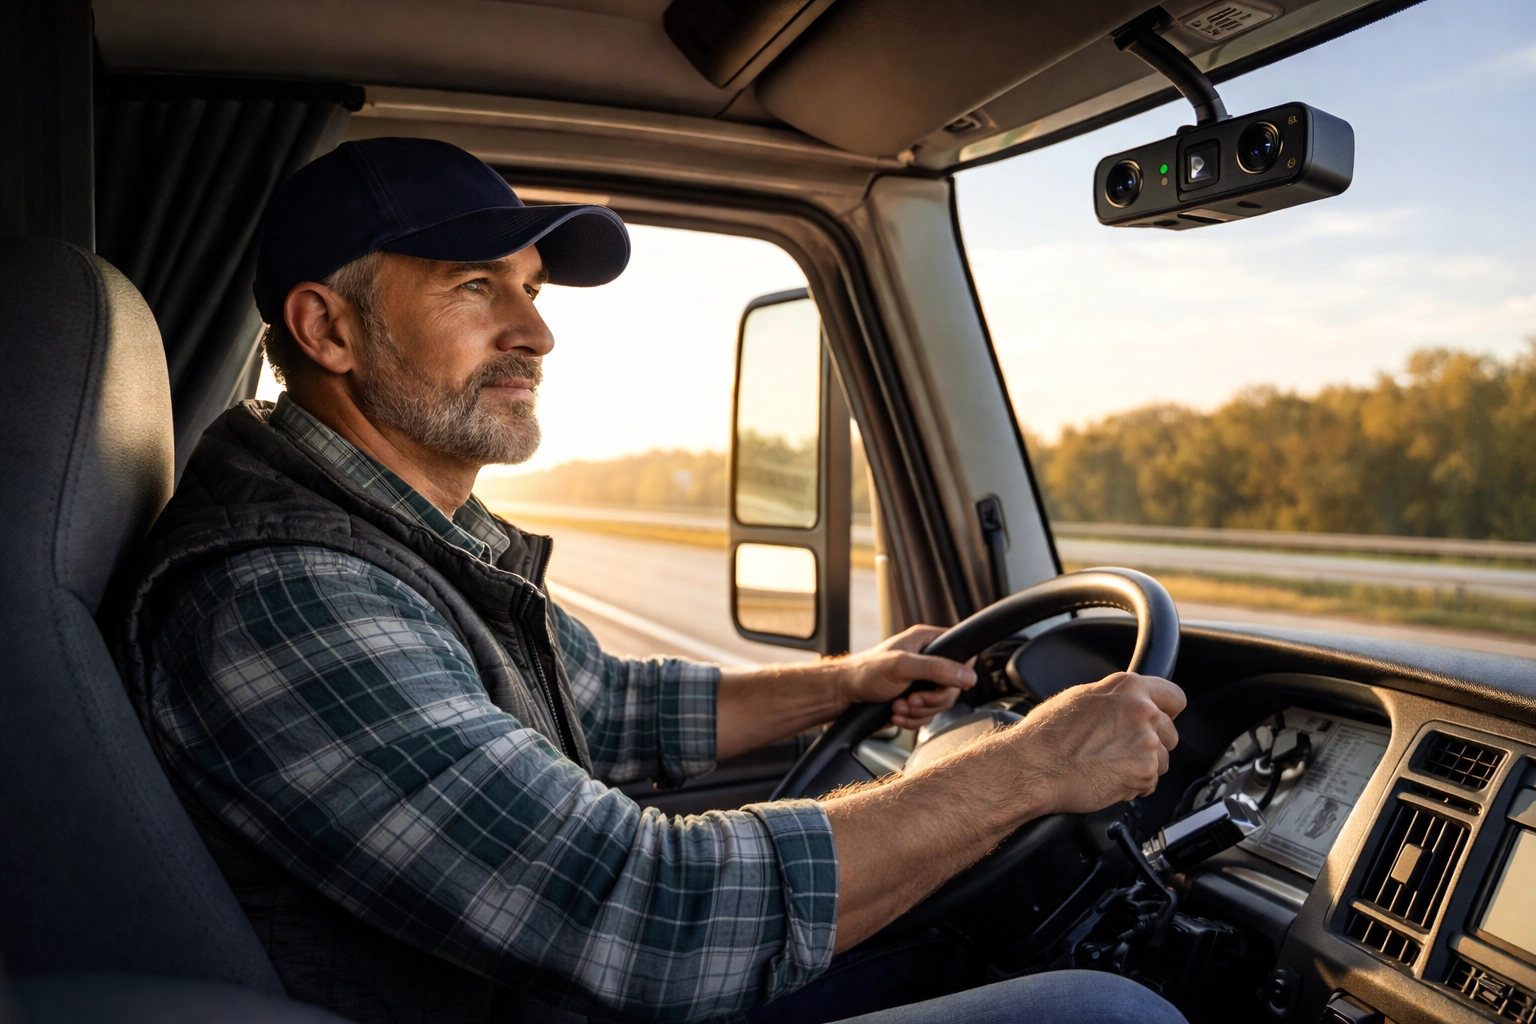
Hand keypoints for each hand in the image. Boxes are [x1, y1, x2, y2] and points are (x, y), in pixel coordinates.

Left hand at [837, 625, 976, 729]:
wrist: (845, 695)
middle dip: (931, 700)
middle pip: (952, 687)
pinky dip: (912, 719)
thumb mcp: (902, 666)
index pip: (961, 653)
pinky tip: (896, 713)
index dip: (960, 672)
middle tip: (912, 699)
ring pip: (940, 705)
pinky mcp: (915, 700)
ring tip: (899, 706)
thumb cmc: (866, 672)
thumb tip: (967, 676)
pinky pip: (927, 716)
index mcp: (927, 642)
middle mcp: (927, 661)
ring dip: (918, 711)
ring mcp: (922, 683)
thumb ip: (936, 669)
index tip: (947, 685)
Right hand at [1013, 671, 1185, 815]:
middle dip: (1151, 744)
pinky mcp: (1144, 772)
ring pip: (1162, 761)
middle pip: (1169, 733)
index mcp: (1127, 687)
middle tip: (1120, 751)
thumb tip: (1125, 704)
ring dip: (1142, 767)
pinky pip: (1150, 784)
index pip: (1174, 697)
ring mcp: (1146, 742)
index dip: (1165, 712)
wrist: (1032, 767)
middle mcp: (1142, 711)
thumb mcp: (1080, 697)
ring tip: (1108, 766)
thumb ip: (1114, 699)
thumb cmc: (1046, 734)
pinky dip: (1132, 786)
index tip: (1157, 721)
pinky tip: (1107, 779)